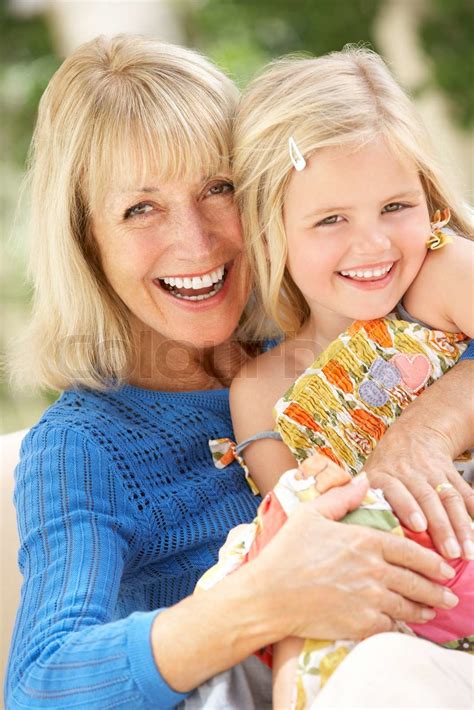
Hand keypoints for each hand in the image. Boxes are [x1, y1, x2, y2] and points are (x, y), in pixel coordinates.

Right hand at [251, 475, 457, 641]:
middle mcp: (371, 570)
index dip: (431, 561)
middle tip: (449, 595)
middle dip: (437, 589)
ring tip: (433, 611)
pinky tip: (404, 625)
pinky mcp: (360, 624)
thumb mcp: (311, 514)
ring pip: (407, 606)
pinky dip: (401, 626)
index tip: (444, 568)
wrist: (268, 595)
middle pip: (416, 581)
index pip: (409, 551)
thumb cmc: (286, 552)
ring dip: (424, 609)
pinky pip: (390, 626)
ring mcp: (368, 599)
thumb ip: (342, 496)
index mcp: (363, 541)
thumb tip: (364, 479)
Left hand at [364, 421, 473, 560]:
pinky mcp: (453, 475)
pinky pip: (466, 493)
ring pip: (450, 498)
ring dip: (461, 526)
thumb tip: (360, 535)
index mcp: (386, 475)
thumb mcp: (370, 476)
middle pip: (428, 499)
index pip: (397, 490)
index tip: (419, 526)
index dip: (408, 506)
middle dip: (441, 527)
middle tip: (450, 553)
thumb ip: (364, 501)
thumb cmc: (387, 466)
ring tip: (468, 552)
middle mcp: (411, 473)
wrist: (415, 433)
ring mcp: (435, 473)